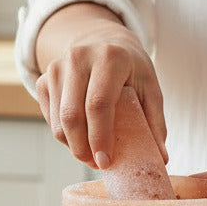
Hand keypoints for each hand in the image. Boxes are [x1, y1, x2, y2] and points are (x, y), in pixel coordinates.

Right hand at [34, 3, 166, 169]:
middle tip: (97, 164)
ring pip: (59, 121)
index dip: (99, 136)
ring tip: (91, 154)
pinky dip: (64, 135)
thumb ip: (155, 121)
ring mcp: (57, 67)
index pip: (98, 103)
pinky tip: (80, 138)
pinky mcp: (45, 78)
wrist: (103, 40)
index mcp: (110, 58)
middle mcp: (79, 58)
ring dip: (73, 146)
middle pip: (72, 115)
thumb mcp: (149, 86)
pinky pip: (50, 118)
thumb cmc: (130, 68)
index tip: (105, 161)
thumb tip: (162, 158)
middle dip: (82, 148)